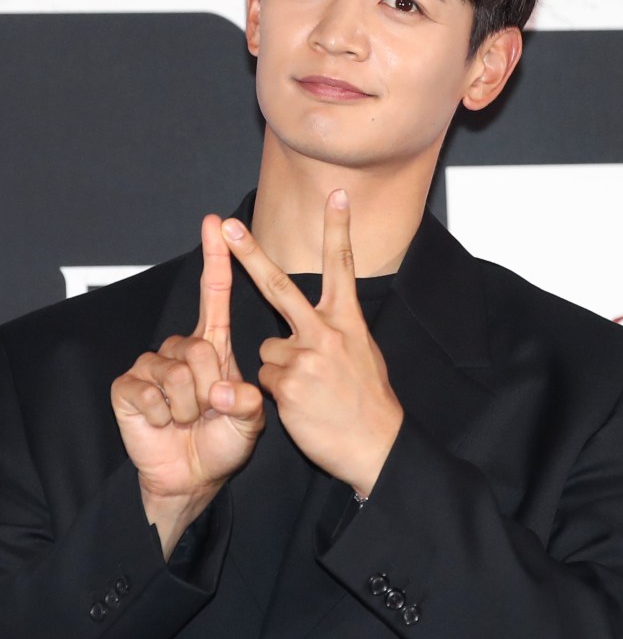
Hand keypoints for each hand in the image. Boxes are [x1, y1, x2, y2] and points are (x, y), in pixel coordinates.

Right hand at [111, 214, 264, 556]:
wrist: (193, 477)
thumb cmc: (224, 440)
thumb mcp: (249, 418)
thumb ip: (247, 400)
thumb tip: (220, 390)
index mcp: (212, 344)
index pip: (214, 292)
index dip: (216, 258)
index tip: (218, 222)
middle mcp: (180, 346)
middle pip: (199, 347)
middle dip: (210, 388)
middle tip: (210, 412)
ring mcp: (151, 364)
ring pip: (175, 372)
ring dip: (187, 407)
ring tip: (188, 420)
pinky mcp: (127, 386)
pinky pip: (147, 392)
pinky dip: (161, 416)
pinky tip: (163, 424)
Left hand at [222, 189, 402, 497]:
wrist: (377, 446)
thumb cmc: (370, 399)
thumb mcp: (364, 351)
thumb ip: (338, 329)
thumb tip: (320, 321)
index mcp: (348, 320)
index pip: (342, 264)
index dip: (338, 227)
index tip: (336, 194)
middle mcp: (324, 331)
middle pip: (279, 285)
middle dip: (250, 253)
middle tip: (228, 226)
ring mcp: (303, 356)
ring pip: (267, 349)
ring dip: (279, 367)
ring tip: (307, 389)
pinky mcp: (285, 385)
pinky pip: (264, 379)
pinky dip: (275, 391)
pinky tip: (300, 405)